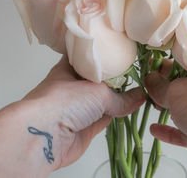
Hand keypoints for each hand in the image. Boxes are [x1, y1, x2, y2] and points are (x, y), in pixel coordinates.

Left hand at [0, 56, 144, 177]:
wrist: (45, 136)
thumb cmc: (64, 101)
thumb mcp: (98, 93)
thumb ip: (122, 97)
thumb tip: (141, 96)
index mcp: (71, 67)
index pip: (90, 57)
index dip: (105, 53)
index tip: (122, 49)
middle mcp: (75, 85)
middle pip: (101, 79)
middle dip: (118, 76)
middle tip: (136, 68)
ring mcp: (81, 105)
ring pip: (106, 98)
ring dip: (121, 96)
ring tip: (141, 86)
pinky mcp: (88, 124)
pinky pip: (108, 116)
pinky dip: (120, 112)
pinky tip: (135, 105)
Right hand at [145, 59, 186, 177]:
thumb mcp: (176, 90)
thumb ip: (159, 86)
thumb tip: (148, 79)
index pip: (179, 63)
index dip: (162, 65)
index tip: (147, 67)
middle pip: (178, 85)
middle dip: (161, 87)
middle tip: (145, 86)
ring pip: (179, 107)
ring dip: (164, 106)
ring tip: (149, 104)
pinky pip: (180, 130)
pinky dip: (167, 129)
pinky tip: (154, 129)